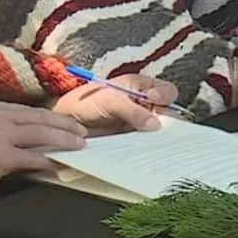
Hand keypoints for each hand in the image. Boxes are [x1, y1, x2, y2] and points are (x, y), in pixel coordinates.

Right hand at [0, 100, 86, 188]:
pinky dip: (48, 161)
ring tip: (78, 146)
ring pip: (41, 134)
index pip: (30, 110)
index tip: (67, 122)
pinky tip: (58, 166)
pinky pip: (33, 157)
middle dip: (64, 125)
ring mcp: (0, 136)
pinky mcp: (2, 156)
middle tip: (82, 132)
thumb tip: (32, 135)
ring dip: (63, 140)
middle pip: (40, 118)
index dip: (52, 116)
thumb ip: (3, 127)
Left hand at [51, 74, 179, 134]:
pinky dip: (150, 146)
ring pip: (159, 128)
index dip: (165, 95)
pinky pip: (147, 141)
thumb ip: (133, 111)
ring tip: (158, 142)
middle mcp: (143, 103)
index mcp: (140, 87)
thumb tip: (155, 125)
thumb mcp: (110, 101)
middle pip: (168, 111)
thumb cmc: (86, 102)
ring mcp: (139, 121)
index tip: (155, 100)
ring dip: (161, 136)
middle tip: (162, 127)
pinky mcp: (133, 137)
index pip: (166, 90)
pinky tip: (149, 150)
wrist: (68, 121)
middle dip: (169, 120)